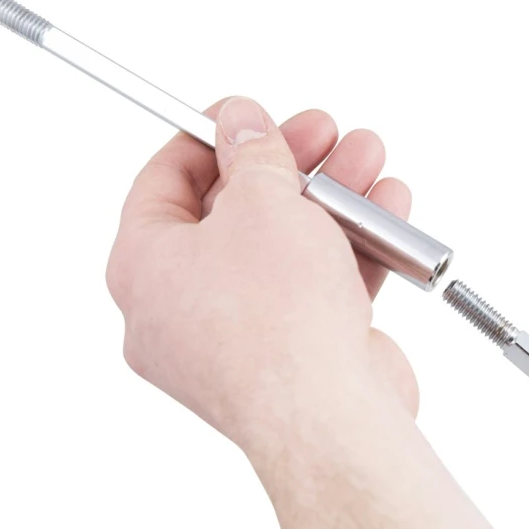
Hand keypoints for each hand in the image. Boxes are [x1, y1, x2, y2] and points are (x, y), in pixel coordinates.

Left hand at [104, 96, 418, 455]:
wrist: (327, 416)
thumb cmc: (275, 318)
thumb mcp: (262, 202)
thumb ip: (253, 155)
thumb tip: (241, 125)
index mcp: (142, 268)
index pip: (163, 183)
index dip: (209, 138)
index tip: (248, 113)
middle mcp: (178, 309)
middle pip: (232, 214)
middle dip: (290, 166)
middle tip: (322, 132)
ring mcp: (235, 340)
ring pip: (282, 252)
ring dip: (331, 202)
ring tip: (367, 160)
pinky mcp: (291, 362)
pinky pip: (315, 292)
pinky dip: (350, 253)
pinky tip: (387, 214)